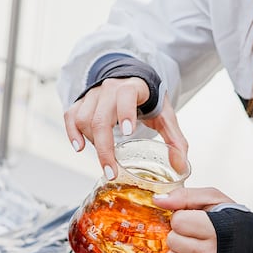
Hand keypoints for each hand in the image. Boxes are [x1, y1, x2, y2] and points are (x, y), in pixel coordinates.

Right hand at [64, 78, 188, 176]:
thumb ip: (176, 140)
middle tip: (111, 171)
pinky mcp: (82, 102)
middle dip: (104, 147)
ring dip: (92, 142)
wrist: (132, 81)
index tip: (128, 133)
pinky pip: (71, 116)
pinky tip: (79, 147)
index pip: (126, 94)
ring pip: (83, 118)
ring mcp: (93, 95)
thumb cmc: (150, 101)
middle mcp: (110, 88)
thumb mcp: (166, 116)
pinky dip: (72, 132)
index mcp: (133, 87)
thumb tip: (181, 166)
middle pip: (100, 116)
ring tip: (105, 157)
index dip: (125, 112)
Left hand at [156, 187, 230, 252]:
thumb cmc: (232, 220)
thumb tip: (158, 200)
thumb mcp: (212, 199)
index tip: (192, 219)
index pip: (178, 221)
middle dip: (178, 233)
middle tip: (192, 233)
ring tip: (191, 246)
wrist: (251, 245)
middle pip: (172, 240)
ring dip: (176, 252)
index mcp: (216, 230)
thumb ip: (184, 196)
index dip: (181, 217)